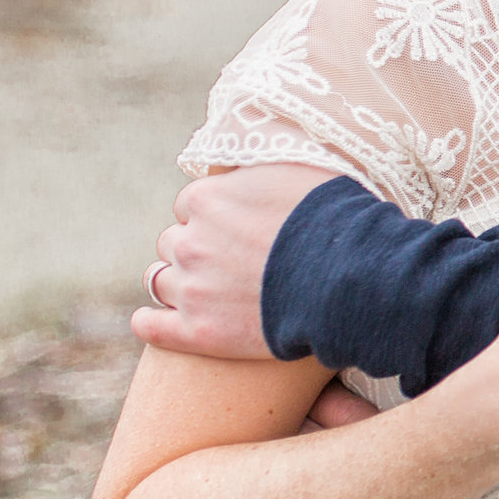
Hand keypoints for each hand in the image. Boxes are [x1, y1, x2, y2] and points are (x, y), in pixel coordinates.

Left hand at [133, 163, 332, 358]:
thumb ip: (260, 168)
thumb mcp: (298, 170)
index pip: (191, 204)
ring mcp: (191, 289)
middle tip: (226, 260)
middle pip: (173, 242)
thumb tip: (248, 166)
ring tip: (197, 289)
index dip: (214, 216)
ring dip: (174, 282)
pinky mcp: (198, 332)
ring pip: (159, 280)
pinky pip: (151, 327)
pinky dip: (149, 322)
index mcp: (208, 199)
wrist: (349, 278)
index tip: (234, 227)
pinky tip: (152, 320)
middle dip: (195, 248)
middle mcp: (190, 242)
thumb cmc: (334, 220)